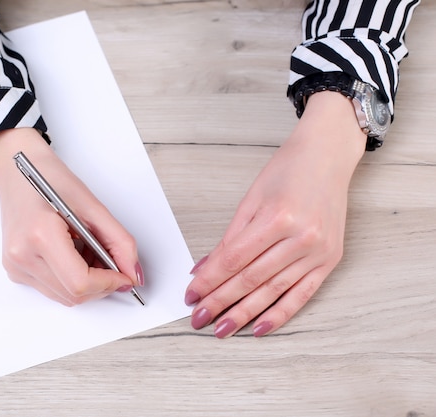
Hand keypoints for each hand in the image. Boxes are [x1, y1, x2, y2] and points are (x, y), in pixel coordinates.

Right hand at [0, 128, 142, 305]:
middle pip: (73, 294)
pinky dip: (70, 280)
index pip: (80, 282)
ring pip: (64, 297)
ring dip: (87, 284)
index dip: (108, 283)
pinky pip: (52, 289)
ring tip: (90, 254)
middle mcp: (22, 255)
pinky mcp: (15, 271)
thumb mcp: (93, 207)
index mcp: (40, 235)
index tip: (124, 277)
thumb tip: (132, 274)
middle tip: (112, 263)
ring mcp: (16, 266)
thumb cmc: (51, 181)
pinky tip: (74, 256)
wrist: (18, 171)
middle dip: (101, 285)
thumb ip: (119, 243)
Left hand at [185, 91, 366, 336]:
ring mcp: (318, 252)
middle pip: (251, 279)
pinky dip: (280, 314)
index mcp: (277, 218)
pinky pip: (302, 294)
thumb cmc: (287, 172)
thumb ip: (229, 238)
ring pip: (273, 291)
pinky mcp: (329, 260)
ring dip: (245, 313)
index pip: (234, 260)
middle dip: (221, 302)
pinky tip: (260, 327)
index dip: (209, 281)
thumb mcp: (251, 199)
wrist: (327, 157)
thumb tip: (205, 270)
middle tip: (199, 318)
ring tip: (223, 328)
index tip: (191, 295)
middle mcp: (300, 237)